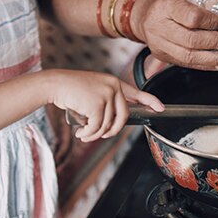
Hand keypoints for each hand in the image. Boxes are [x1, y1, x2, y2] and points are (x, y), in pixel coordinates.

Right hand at [49, 70, 163, 142]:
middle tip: (101, 135)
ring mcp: (106, 94)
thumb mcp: (93, 91)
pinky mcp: (97, 103)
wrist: (56, 84)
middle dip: (112, 131)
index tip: (161, 108)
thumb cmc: (71, 90)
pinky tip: (80, 133)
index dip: (150, 100)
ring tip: (84, 133)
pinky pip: (97, 127)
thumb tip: (111, 124)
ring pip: (107, 124)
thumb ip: (106, 102)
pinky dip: (88, 134)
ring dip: (94, 134)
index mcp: (113, 82)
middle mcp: (113, 86)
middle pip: (123, 116)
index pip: (136, 91)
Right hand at [130, 0, 217, 70]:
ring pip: (189, 56)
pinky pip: (186, 64)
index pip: (192, 17)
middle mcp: (158, 26)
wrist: (140, 13)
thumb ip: (200, 5)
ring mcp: (158, 44)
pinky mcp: (161, 56)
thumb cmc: (163, 1)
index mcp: (165, 6)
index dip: (212, 22)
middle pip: (191, 40)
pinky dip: (205, 65)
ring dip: (215, 59)